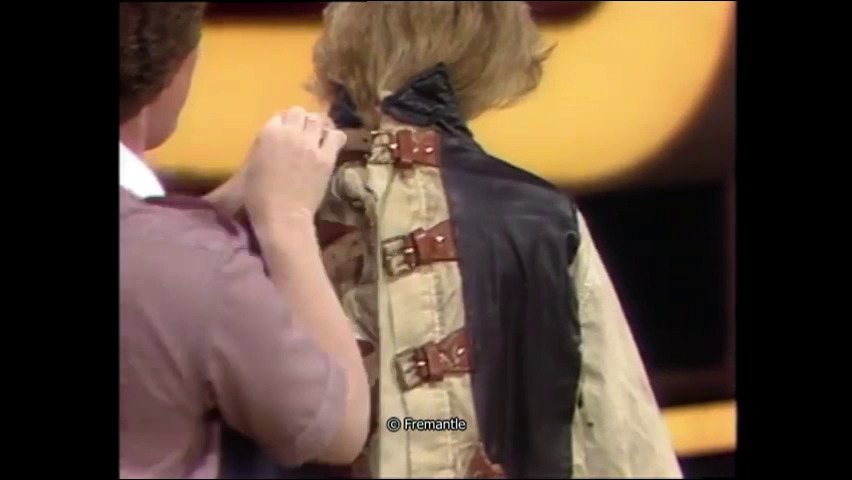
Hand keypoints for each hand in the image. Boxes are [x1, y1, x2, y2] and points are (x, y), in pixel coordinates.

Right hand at [243, 107, 345, 228]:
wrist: (282, 215)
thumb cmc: (258, 196)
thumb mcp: (251, 165)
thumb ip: (263, 146)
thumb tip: (272, 140)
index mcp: (268, 133)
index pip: (280, 115)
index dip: (283, 124)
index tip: (285, 133)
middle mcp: (290, 132)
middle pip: (299, 113)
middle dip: (300, 121)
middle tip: (301, 134)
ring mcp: (310, 144)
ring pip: (317, 120)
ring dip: (316, 127)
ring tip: (315, 138)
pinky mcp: (326, 157)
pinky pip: (336, 136)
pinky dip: (333, 137)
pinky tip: (330, 145)